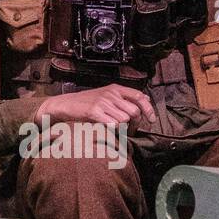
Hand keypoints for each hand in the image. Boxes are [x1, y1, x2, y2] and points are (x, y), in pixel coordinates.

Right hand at [35, 84, 155, 128]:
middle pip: (134, 111)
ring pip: (125, 118)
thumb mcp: (107, 96)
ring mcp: (103, 102)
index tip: (152, 120)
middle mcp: (111, 93)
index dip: (149, 109)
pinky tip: (107, 128)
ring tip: (116, 128)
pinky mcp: (94, 111)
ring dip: (123, 127)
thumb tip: (145, 100)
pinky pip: (113, 123)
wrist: (66, 104)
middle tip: (130, 130)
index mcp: (116, 88)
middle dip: (135, 123)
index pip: (140, 97)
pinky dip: (113, 129)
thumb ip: (124, 98)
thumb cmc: (87, 103)